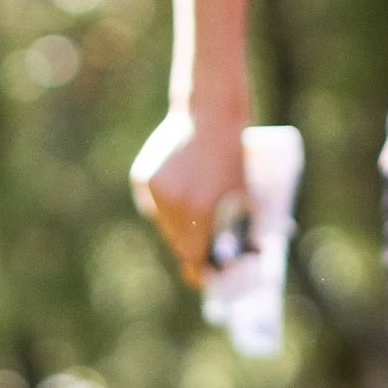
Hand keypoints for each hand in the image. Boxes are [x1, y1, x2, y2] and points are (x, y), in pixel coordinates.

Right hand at [130, 105, 248, 287]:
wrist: (211, 113)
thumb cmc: (237, 154)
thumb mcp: (244, 195)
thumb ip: (239, 229)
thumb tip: (241, 257)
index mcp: (200, 213)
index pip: (192, 258)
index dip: (199, 269)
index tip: (206, 274)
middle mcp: (173, 206)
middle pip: (178, 243)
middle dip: (192, 246)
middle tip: (206, 243)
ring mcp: (155, 191)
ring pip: (164, 224)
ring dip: (178, 224)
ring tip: (196, 204)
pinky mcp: (143, 178)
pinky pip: (152, 205)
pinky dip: (165, 204)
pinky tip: (181, 186)